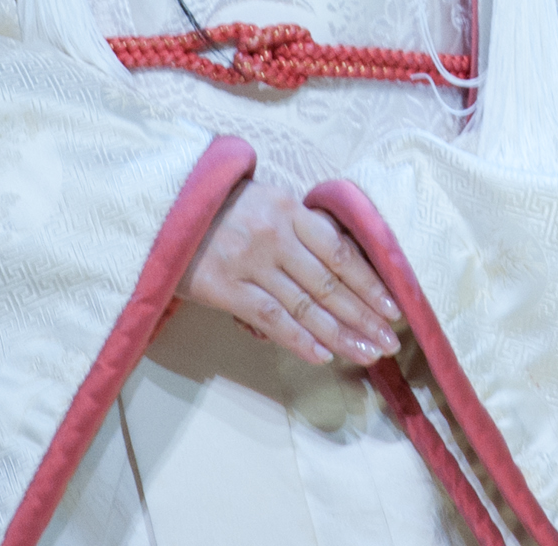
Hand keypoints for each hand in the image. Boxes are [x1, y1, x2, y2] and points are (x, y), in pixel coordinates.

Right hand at [179, 178, 401, 366]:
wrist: (164, 205)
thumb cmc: (222, 206)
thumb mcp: (267, 201)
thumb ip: (300, 230)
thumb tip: (341, 266)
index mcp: (290, 209)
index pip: (340, 252)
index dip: (370, 283)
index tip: (393, 308)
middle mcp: (275, 234)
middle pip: (329, 283)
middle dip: (363, 316)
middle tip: (389, 342)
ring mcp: (249, 261)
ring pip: (305, 305)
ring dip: (340, 334)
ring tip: (366, 354)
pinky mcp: (223, 286)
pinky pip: (269, 317)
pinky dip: (298, 338)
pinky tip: (321, 355)